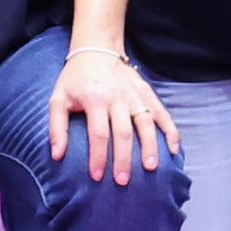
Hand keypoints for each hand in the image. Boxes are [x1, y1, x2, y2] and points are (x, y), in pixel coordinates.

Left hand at [49, 42, 173, 182]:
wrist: (97, 49)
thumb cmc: (75, 79)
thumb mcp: (58, 99)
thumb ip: (56, 127)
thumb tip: (57, 156)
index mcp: (95, 99)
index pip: (98, 133)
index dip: (98, 157)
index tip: (97, 177)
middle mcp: (117, 97)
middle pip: (123, 132)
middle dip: (124, 159)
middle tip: (122, 181)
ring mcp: (135, 95)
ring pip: (146, 123)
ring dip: (150, 146)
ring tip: (151, 167)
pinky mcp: (147, 93)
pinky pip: (162, 113)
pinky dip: (170, 130)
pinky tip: (174, 149)